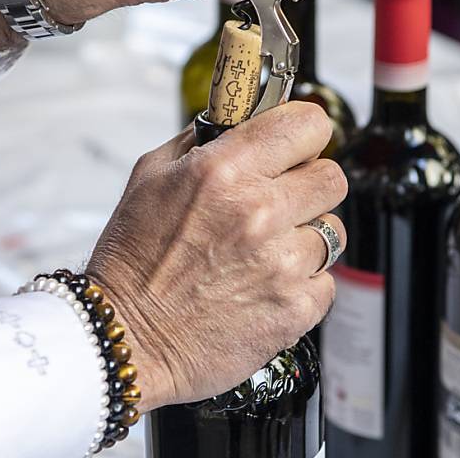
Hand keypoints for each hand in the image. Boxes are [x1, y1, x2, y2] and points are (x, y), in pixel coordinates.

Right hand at [85, 103, 346, 411]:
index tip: (296, 145)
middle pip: (332, 177)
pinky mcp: (295, 308)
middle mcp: (259, 213)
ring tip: (265, 253)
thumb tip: (241, 118)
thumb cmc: (132, 262)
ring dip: (305, 239)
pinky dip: (302, 285)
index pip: (308, 125)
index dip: (305, 134)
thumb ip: (202, 140)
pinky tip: (264, 286)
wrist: (126, 340)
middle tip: (280, 202)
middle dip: (309, 185)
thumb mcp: (150, 176)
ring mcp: (282, 264)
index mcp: (225, 172)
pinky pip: (326, 281)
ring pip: (333, 232)